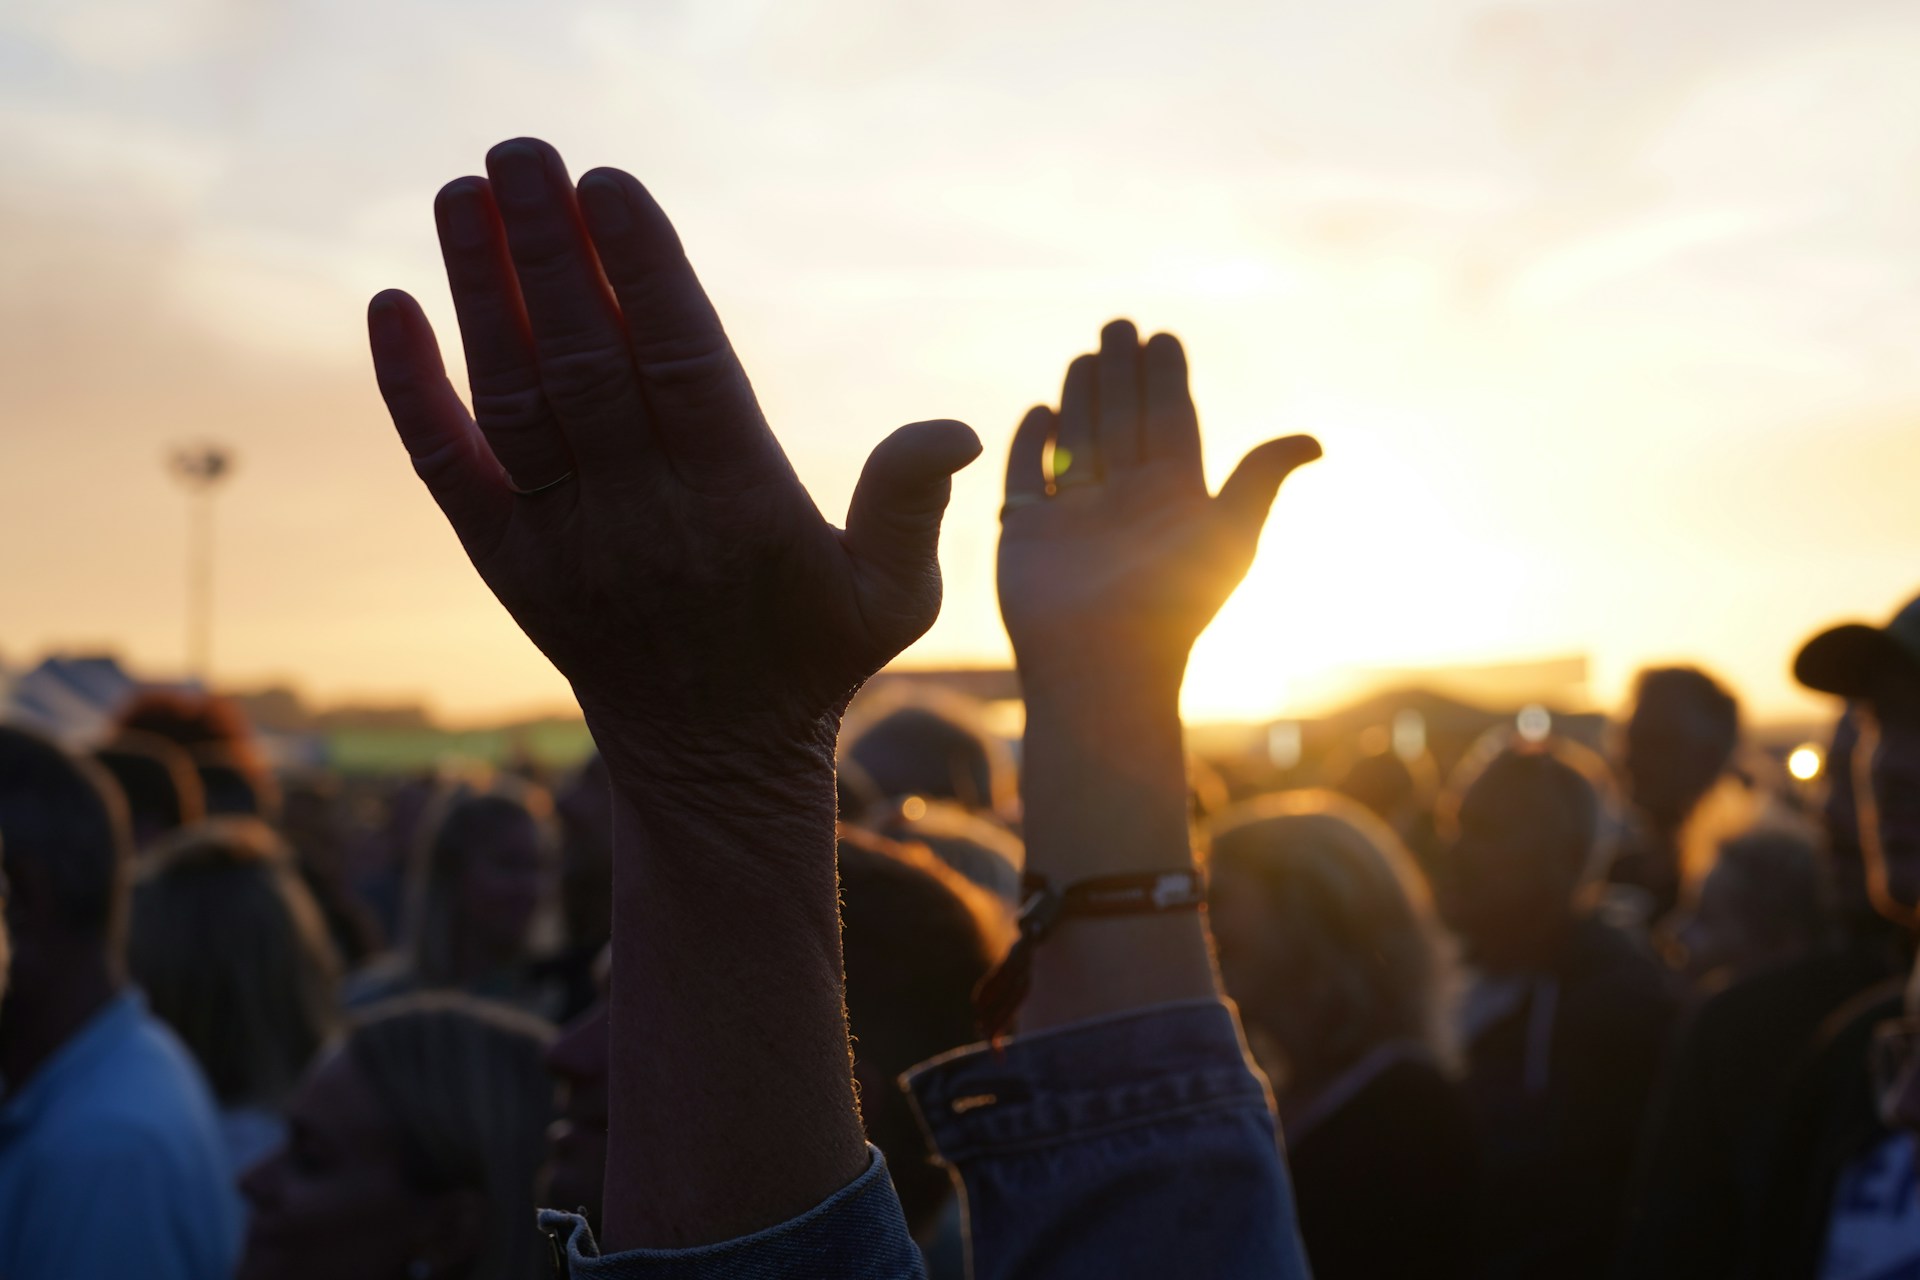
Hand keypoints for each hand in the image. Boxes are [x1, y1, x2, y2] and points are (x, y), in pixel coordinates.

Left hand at [368, 138, 979, 770]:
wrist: (711, 762)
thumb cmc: (810, 656)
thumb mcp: (890, 594)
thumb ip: (910, 503)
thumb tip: (954, 427)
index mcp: (738, 507)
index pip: (682, 367)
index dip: (644, 272)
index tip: (611, 185)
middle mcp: (641, 516)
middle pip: (584, 364)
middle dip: (548, 252)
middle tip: (523, 151)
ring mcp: (563, 539)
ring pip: (512, 399)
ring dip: (481, 292)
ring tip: (462, 190)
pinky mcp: (506, 561)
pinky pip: (448, 468)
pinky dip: (414, 390)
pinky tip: (392, 306)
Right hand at [997, 320, 1318, 690]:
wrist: (1102, 668)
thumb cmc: (1172, 606)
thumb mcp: (1228, 535)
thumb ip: (1262, 478)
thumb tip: (1316, 441)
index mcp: (1174, 499)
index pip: (1170, 424)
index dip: (1167, 381)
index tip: (1164, 338)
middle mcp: (1125, 503)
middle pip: (1122, 422)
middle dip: (1120, 374)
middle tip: (1119, 324)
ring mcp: (1075, 517)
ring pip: (1078, 442)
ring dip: (1080, 397)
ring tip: (1086, 356)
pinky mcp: (1026, 534)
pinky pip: (1027, 479)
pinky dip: (1029, 445)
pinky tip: (1038, 412)